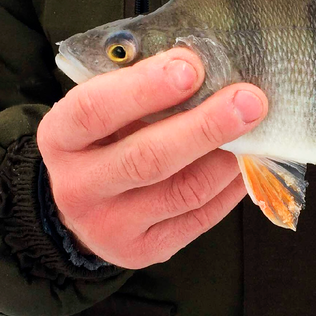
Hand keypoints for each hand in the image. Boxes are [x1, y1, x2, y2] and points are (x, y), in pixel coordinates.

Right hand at [36, 48, 267, 268]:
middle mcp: (78, 188)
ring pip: (183, 191)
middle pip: (146, 159)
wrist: (84, 208)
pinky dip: (231, 185)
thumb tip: (207, 64)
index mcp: (59, 138)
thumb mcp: (104, 107)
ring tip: (255, 127)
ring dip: (228, 157)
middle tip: (248, 100)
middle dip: (204, 126)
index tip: (192, 66)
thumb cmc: (103, 139)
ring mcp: (110, 226)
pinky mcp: (144, 251)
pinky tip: (247, 160)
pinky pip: (200, 217)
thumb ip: (141, 87)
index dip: (144, 88)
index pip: (95, 110)